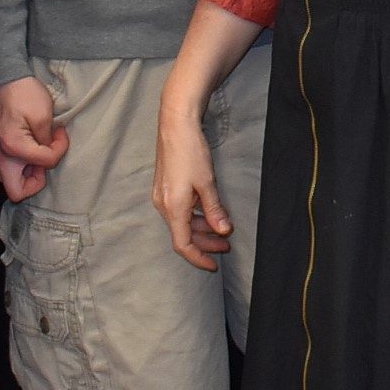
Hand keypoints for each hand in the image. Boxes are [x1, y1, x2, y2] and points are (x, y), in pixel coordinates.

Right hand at [0, 76, 68, 201]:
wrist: (5, 78)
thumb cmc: (24, 93)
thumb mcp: (43, 115)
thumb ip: (47, 141)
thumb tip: (49, 152)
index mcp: (13, 148)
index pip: (44, 164)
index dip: (59, 151)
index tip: (59, 134)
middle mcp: (1, 156)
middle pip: (17, 191)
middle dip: (37, 181)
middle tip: (47, 158)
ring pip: (11, 181)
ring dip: (29, 172)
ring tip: (41, 152)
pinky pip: (9, 167)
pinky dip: (22, 164)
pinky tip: (33, 147)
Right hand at [154, 101, 231, 270]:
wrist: (175, 125)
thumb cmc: (191, 151)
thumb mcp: (207, 182)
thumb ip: (214, 209)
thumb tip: (223, 231)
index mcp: (172, 208)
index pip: (183, 244)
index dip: (199, 257)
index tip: (214, 264)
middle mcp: (163, 205)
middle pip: (183, 234)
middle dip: (205, 242)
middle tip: (227, 244)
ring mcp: (162, 196)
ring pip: (182, 222)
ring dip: (201, 228)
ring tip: (222, 229)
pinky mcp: (165, 187)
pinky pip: (180, 210)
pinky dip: (195, 215)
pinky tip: (210, 212)